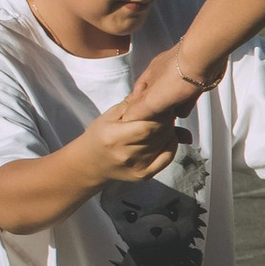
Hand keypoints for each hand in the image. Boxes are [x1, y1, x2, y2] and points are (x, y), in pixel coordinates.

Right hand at [72, 103, 189, 189]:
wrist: (92, 164)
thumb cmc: (100, 135)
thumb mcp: (110, 115)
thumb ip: (132, 102)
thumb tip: (152, 90)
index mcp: (114, 137)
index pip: (148, 125)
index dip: (161, 112)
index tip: (161, 103)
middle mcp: (126, 155)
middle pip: (159, 134)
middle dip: (167, 119)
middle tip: (165, 111)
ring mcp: (137, 168)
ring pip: (166, 143)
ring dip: (170, 130)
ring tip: (163, 122)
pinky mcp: (145, 175)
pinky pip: (167, 157)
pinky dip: (172, 144)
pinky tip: (167, 136)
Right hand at [119, 42, 218, 128]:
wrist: (204, 59)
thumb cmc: (177, 75)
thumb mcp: (151, 100)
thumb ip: (139, 111)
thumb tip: (130, 119)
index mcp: (149, 76)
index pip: (137, 94)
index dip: (138, 108)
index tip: (140, 120)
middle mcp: (163, 72)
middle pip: (156, 94)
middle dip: (158, 108)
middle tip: (158, 122)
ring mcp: (181, 73)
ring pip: (174, 94)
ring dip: (174, 106)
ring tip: (172, 118)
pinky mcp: (197, 75)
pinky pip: (189, 92)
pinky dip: (188, 101)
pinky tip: (186, 109)